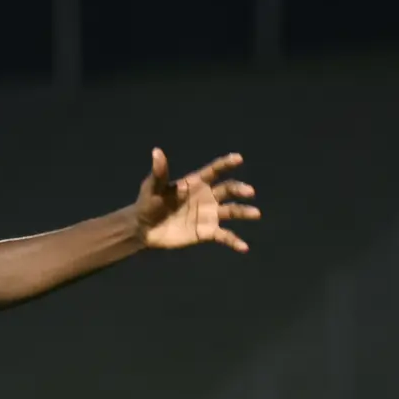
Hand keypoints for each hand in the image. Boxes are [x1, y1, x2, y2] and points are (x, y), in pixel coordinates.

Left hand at [137, 149, 260, 252]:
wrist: (144, 229)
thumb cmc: (148, 203)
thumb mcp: (152, 187)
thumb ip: (159, 172)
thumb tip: (156, 151)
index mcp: (196, 183)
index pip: (214, 171)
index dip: (226, 164)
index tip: (238, 158)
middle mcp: (207, 197)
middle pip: (228, 190)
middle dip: (239, 189)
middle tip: (249, 192)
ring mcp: (209, 215)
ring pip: (231, 211)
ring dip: (244, 212)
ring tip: (255, 214)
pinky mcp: (206, 232)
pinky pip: (224, 236)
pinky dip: (234, 241)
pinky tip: (244, 247)